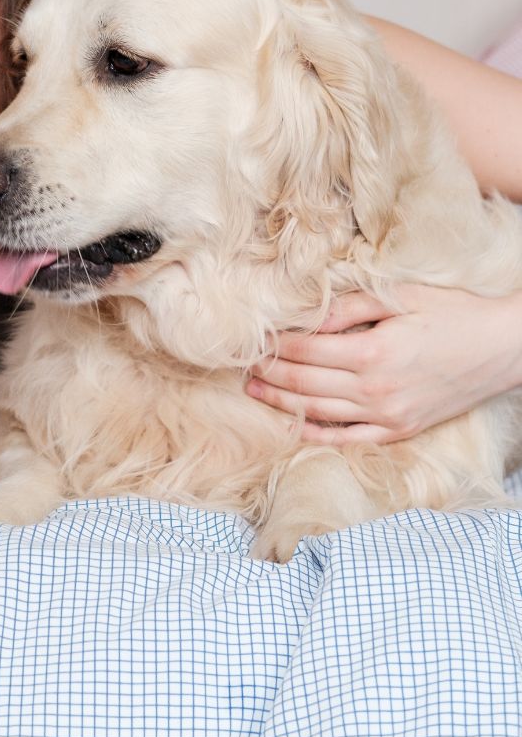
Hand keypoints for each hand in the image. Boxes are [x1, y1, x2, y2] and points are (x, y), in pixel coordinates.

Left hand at [245, 285, 521, 443]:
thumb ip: (348, 308)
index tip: (252, 340)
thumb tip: (306, 318)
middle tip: (241, 366)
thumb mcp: (400, 298)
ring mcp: (387, 415)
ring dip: (280, 402)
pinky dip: (316, 433)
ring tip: (253, 392)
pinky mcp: (400, 429)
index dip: (273, 346)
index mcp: (372, 352)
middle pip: (303, 383)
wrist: (505, 347)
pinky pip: (348, 438)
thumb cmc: (453, 313)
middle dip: (267, 374)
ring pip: (318, 412)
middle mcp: (375, 389)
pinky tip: (292, 424)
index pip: (303, 351)